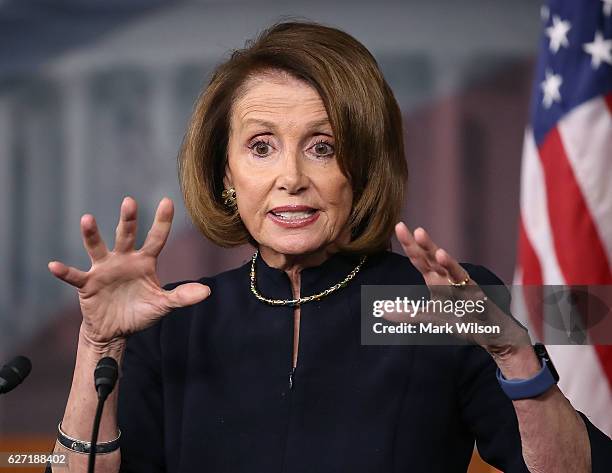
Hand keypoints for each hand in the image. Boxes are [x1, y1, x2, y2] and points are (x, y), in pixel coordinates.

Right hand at [48, 197, 210, 345]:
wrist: (115, 331)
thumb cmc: (140, 312)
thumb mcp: (163, 305)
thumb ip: (182, 297)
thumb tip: (207, 291)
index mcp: (144, 262)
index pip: (156, 238)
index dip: (162, 221)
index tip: (167, 201)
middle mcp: (124, 260)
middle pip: (125, 235)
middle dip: (128, 220)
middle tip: (130, 202)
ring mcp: (104, 270)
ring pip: (98, 248)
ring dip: (92, 235)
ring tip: (87, 219)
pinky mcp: (88, 285)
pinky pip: (75, 276)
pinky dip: (64, 272)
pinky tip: (54, 265)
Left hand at [393, 222, 529, 353]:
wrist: (486, 330)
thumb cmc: (458, 317)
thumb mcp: (427, 316)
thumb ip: (405, 312)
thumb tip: (380, 310)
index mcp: (435, 277)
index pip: (419, 257)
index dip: (409, 243)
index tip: (399, 226)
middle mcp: (448, 276)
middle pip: (435, 258)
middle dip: (426, 245)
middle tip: (417, 231)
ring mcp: (464, 285)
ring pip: (456, 270)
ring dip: (448, 262)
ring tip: (440, 253)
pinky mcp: (478, 299)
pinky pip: (472, 292)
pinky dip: (468, 288)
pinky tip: (463, 282)